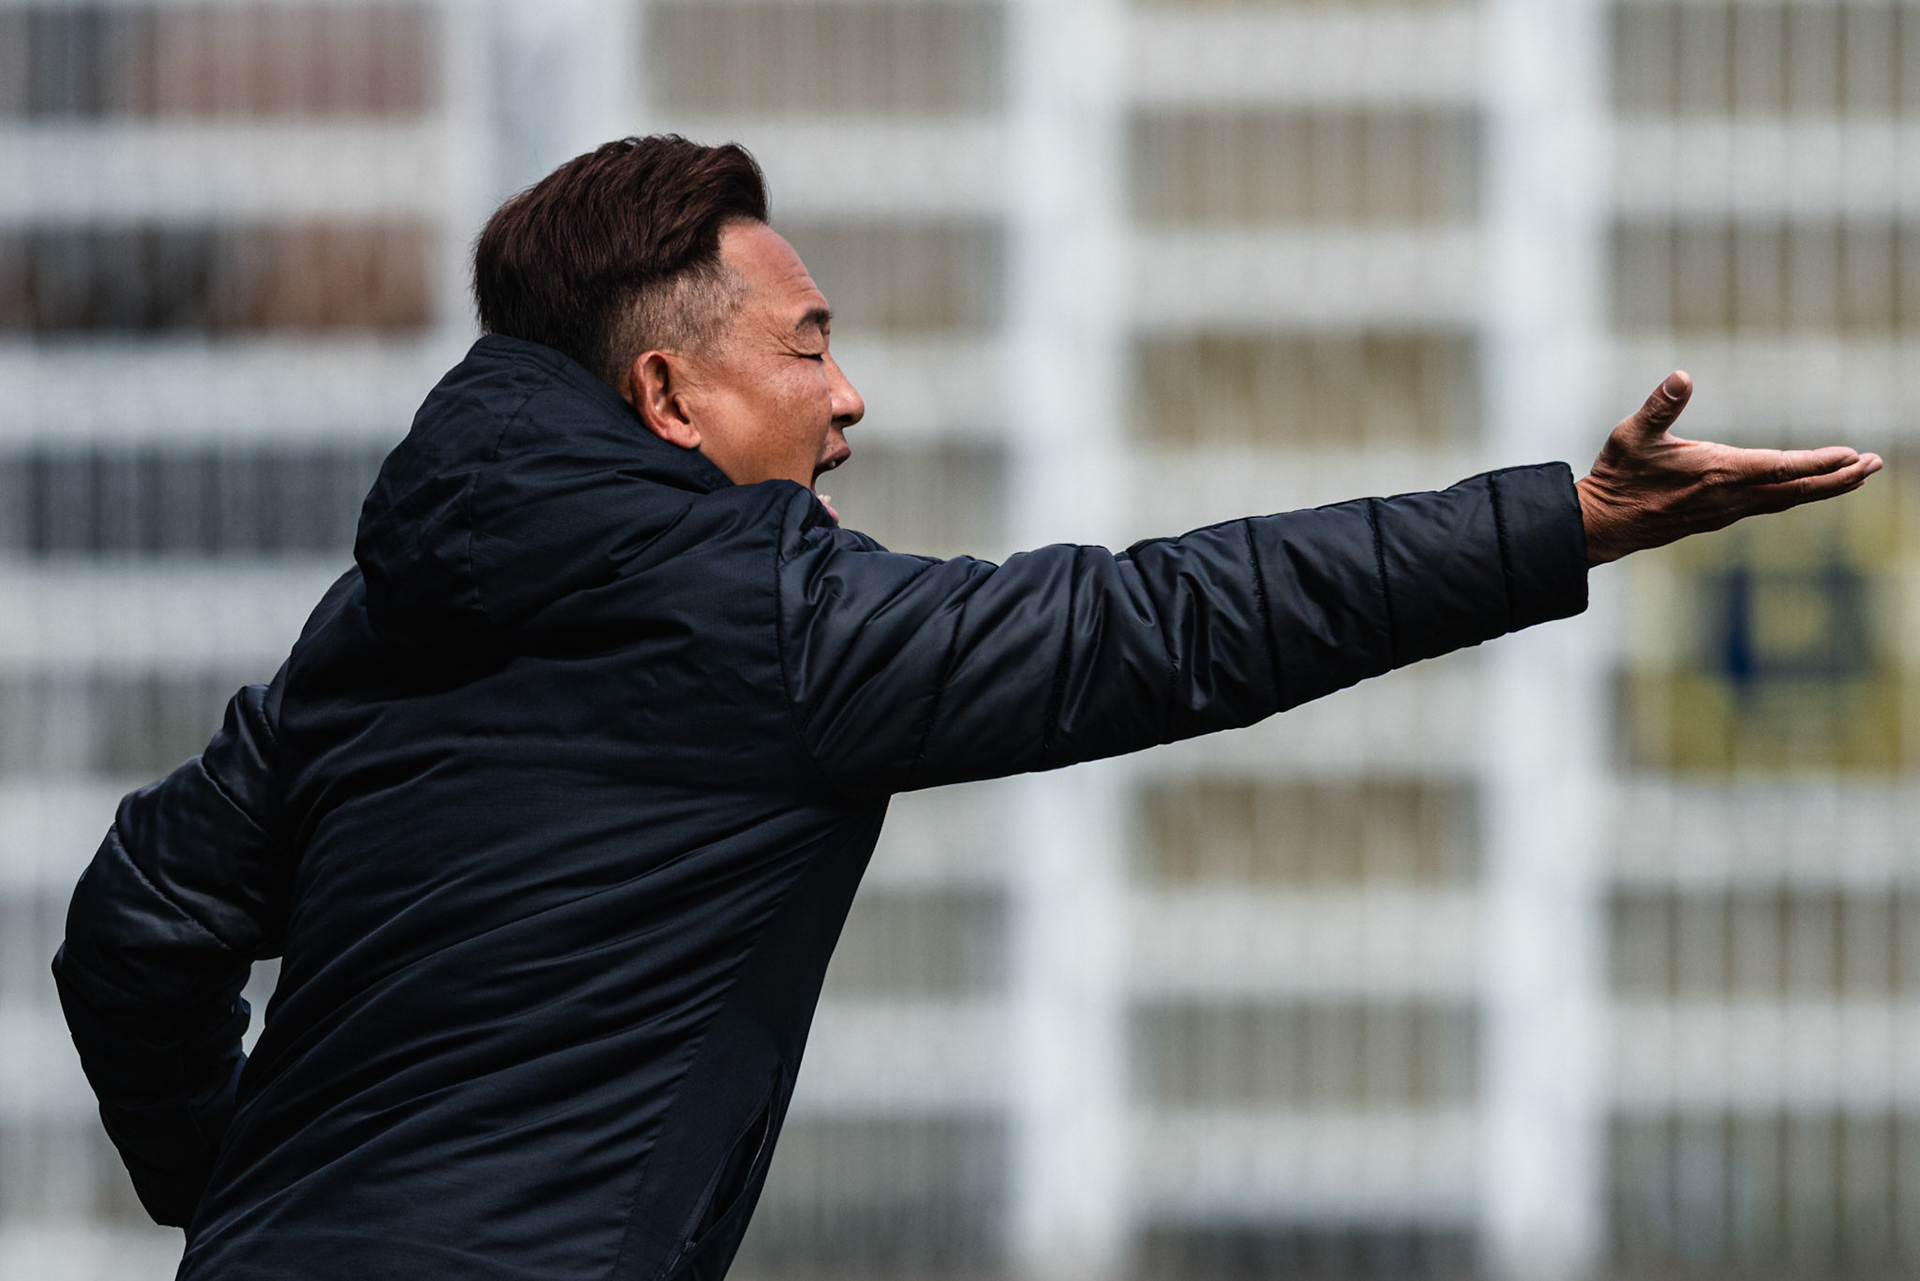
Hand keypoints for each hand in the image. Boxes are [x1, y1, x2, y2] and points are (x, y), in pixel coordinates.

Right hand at [1575, 371, 1882, 565]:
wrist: (1602, 525)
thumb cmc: (1617, 477)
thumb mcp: (1632, 435)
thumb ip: (1660, 406)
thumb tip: (1682, 376)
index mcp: (1717, 473)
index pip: (1780, 468)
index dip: (1819, 463)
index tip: (1853, 456)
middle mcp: (1729, 497)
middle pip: (1796, 489)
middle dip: (1838, 478)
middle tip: (1875, 465)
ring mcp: (1726, 511)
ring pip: (1786, 499)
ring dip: (1823, 488)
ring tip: (1855, 476)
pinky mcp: (1718, 516)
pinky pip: (1769, 504)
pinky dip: (1796, 495)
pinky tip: (1804, 489)